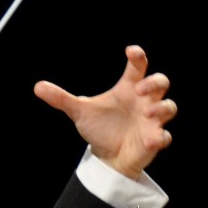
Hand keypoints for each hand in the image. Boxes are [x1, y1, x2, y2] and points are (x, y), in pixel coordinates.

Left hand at [33, 45, 175, 179]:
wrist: (107, 156)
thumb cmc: (100, 127)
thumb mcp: (80, 112)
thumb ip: (61, 99)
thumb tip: (37, 87)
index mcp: (128, 88)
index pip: (138, 67)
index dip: (138, 57)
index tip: (132, 52)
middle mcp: (143, 101)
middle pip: (161, 82)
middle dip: (155, 82)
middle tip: (140, 90)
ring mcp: (151, 120)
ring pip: (169, 107)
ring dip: (161, 108)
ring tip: (147, 112)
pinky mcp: (154, 139)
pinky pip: (164, 137)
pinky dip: (159, 137)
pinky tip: (150, 140)